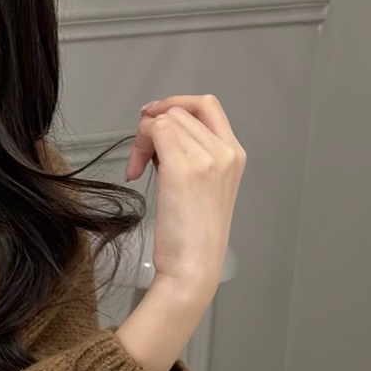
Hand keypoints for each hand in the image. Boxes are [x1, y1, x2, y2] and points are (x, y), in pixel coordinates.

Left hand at [125, 95, 245, 311]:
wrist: (194, 266)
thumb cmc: (193, 236)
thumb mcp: (202, 187)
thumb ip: (191, 154)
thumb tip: (161, 131)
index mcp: (234, 154)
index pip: (206, 106)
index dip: (176, 104)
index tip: (153, 118)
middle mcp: (225, 151)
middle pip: (180, 110)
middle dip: (153, 126)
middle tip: (142, 158)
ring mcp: (207, 157)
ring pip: (165, 118)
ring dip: (143, 138)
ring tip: (141, 169)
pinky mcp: (184, 167)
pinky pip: (155, 130)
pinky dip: (139, 145)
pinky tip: (136, 172)